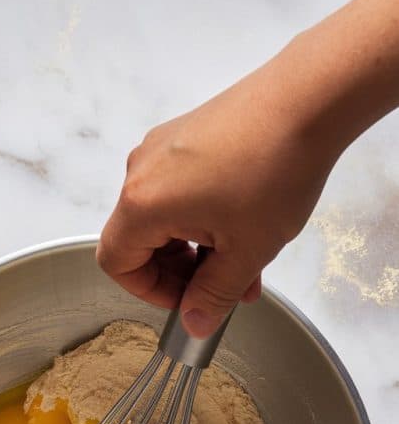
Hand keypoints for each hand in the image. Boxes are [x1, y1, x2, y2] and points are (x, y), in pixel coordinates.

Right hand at [97, 50, 335, 337]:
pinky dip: (202, 217)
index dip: (148, 292)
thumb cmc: (275, 170)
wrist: (308, 99)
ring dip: (196, 248)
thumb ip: (213, 296)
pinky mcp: (184, 134)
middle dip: (180, 273)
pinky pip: (179, 189)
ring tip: (245, 260)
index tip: (188, 299)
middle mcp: (141, 171)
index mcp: (143, 203)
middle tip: (223, 287)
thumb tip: (194, 325)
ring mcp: (162, 148)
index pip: (116, 263)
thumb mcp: (246, 251)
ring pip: (164, 217)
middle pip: (139, 240)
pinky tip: (244, 225)